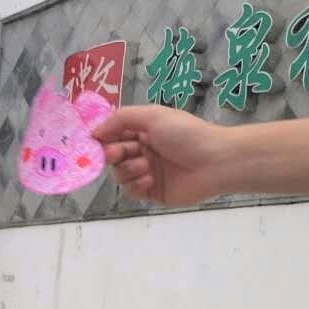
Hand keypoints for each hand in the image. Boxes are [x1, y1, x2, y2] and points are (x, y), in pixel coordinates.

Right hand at [93, 106, 232, 206]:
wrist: (215, 161)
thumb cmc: (186, 133)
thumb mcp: (152, 116)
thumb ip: (120, 119)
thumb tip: (94, 131)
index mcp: (143, 131)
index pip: (113, 134)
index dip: (103, 138)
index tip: (93, 141)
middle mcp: (143, 150)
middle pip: (113, 155)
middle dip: (113, 154)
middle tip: (118, 154)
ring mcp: (147, 172)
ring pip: (120, 174)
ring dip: (128, 169)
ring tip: (147, 166)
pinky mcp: (152, 192)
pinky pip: (131, 191)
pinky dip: (136, 185)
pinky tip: (150, 179)